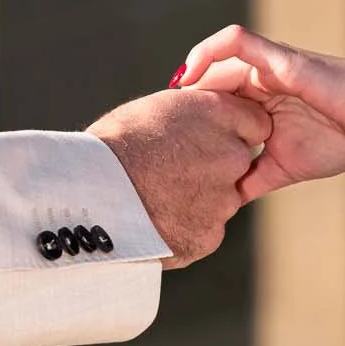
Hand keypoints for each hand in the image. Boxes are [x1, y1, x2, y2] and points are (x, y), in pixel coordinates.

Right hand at [88, 87, 272, 266]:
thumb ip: (198, 115)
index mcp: (220, 116)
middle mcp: (232, 156)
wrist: (88, 193)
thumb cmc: (113, 144)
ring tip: (155, 195)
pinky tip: (154, 218)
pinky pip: (205, 229)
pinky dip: (186, 226)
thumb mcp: (159, 109)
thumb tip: (210, 122)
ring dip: (199, 198)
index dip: (233, 132)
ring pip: (222, 199)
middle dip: (215, 167)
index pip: (256, 124)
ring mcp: (224, 201)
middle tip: (174, 170)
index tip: (208, 139)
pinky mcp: (209, 237)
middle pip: (240, 163)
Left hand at [175, 24, 344, 200]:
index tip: (166, 140)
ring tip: (171, 99)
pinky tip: (191, 76)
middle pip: (208, 78)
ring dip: (190, 75)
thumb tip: (228, 202)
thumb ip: (256, 177)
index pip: (215, 100)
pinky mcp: (280, 57)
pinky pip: (237, 40)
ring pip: (216, 57)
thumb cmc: (341, 140)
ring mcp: (269, 65)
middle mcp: (261, 80)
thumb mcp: (286, 167)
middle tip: (157, 121)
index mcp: (261, 103)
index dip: (189, 115)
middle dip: (182, 99)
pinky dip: (209, 50)